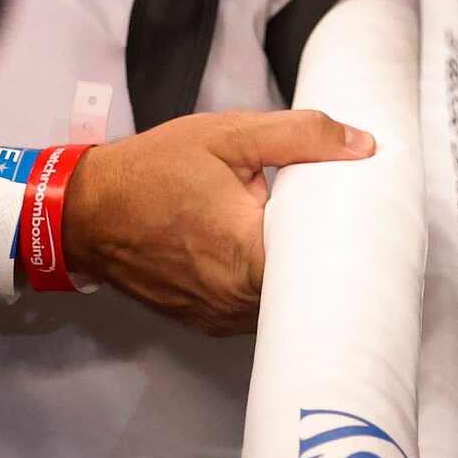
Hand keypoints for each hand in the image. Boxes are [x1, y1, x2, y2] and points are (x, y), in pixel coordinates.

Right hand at [65, 109, 374, 336]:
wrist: (85, 211)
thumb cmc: (153, 169)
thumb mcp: (229, 135)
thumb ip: (301, 136)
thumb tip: (363, 144)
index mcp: (245, 253)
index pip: (325, 265)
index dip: (354, 243)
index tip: (372, 219)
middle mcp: (233, 299)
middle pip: (310, 289)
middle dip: (332, 258)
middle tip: (353, 224)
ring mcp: (218, 317)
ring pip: (284, 305)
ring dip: (300, 276)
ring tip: (318, 239)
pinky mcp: (206, 321)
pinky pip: (256, 311)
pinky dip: (271, 287)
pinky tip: (278, 257)